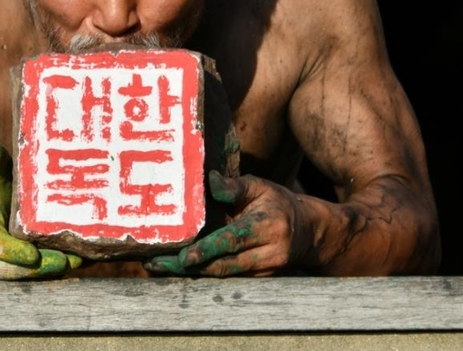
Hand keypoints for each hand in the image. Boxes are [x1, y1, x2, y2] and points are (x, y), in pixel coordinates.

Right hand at [0, 141, 81, 278]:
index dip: (10, 252)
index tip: (31, 255)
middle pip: (7, 270)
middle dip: (37, 270)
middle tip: (66, 262)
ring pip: (21, 280)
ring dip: (48, 274)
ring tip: (76, 263)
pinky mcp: (13, 277)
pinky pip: (30, 282)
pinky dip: (51, 275)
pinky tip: (76, 264)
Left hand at [144, 170, 310, 276]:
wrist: (308, 232)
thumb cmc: (277, 203)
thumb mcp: (260, 186)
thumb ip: (234, 186)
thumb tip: (210, 182)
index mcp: (266, 226)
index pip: (233, 240)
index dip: (208, 249)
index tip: (184, 257)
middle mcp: (268, 253)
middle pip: (223, 265)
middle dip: (186, 267)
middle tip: (154, 263)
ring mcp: (264, 270)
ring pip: (222, 275)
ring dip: (189, 273)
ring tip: (157, 266)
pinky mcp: (258, 279)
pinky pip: (226, 278)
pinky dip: (201, 274)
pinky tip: (176, 268)